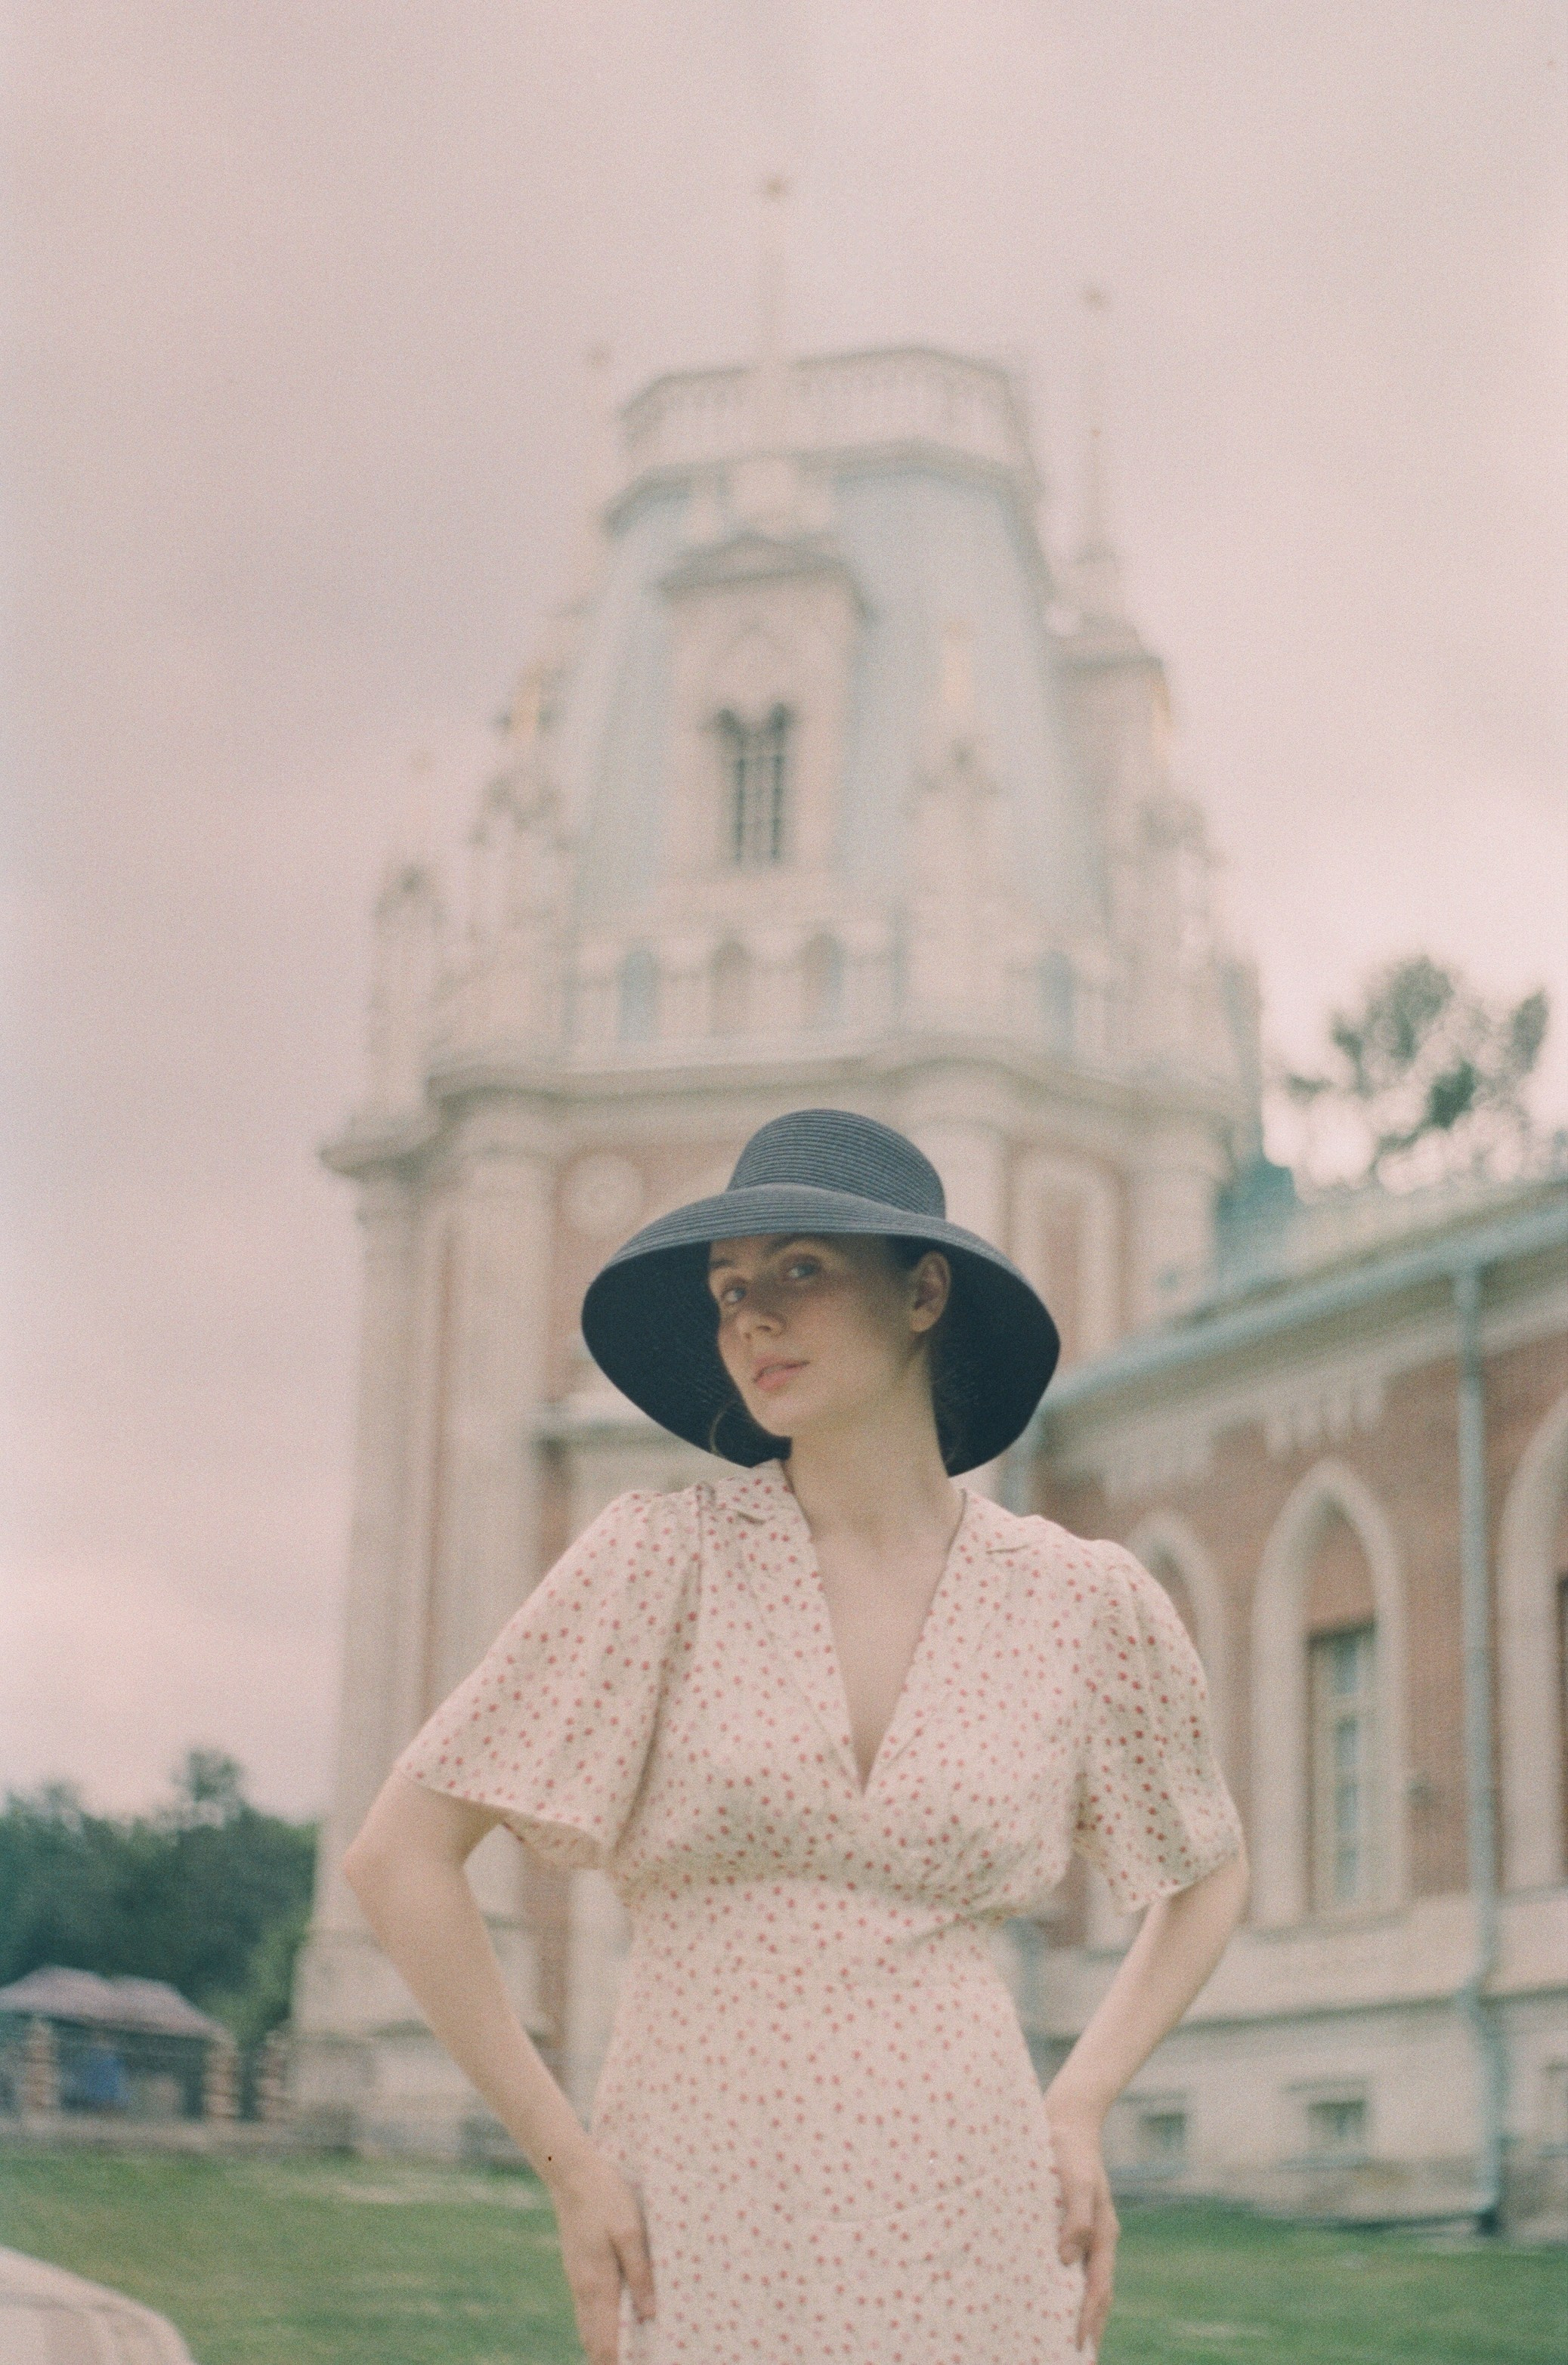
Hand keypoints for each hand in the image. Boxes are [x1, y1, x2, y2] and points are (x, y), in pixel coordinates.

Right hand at [547, 2145, 655, 2363]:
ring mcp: (577, 2279)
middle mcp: (583, 2289)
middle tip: (640, 2357)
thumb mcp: (630, 2231)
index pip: (603, 2344)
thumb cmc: (607, 2198)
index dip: (617, 2364)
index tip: (640, 2364)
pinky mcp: (578, 2268)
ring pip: (588, 2327)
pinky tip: (618, 2319)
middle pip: (593, 2343)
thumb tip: (649, 2315)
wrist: (572, 2174)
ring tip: (631, 2349)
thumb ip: (640, 2273)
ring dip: (605, 2343)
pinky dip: (600, 2324)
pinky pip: (587, 2309)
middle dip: (611, 2359)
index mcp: (597, 2285)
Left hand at [1043, 2097, 1118, 2358]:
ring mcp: (1089, 2228)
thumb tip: (1067, 2260)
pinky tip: (1059, 2289)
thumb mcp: (1075, 2181)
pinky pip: (1078, 2261)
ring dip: (1084, 2308)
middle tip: (1081, 2353)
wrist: (1069, 2118)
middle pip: (1100, 2291)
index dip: (1090, 2319)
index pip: (1098, 2288)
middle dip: (1093, 2323)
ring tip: (1072, 2333)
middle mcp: (1099, 2236)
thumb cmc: (1069, 2148)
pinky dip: (1073, 2284)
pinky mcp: (1075, 2219)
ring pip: (1090, 2278)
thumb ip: (1076, 2219)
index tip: (1081, 2346)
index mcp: (1104, 2232)